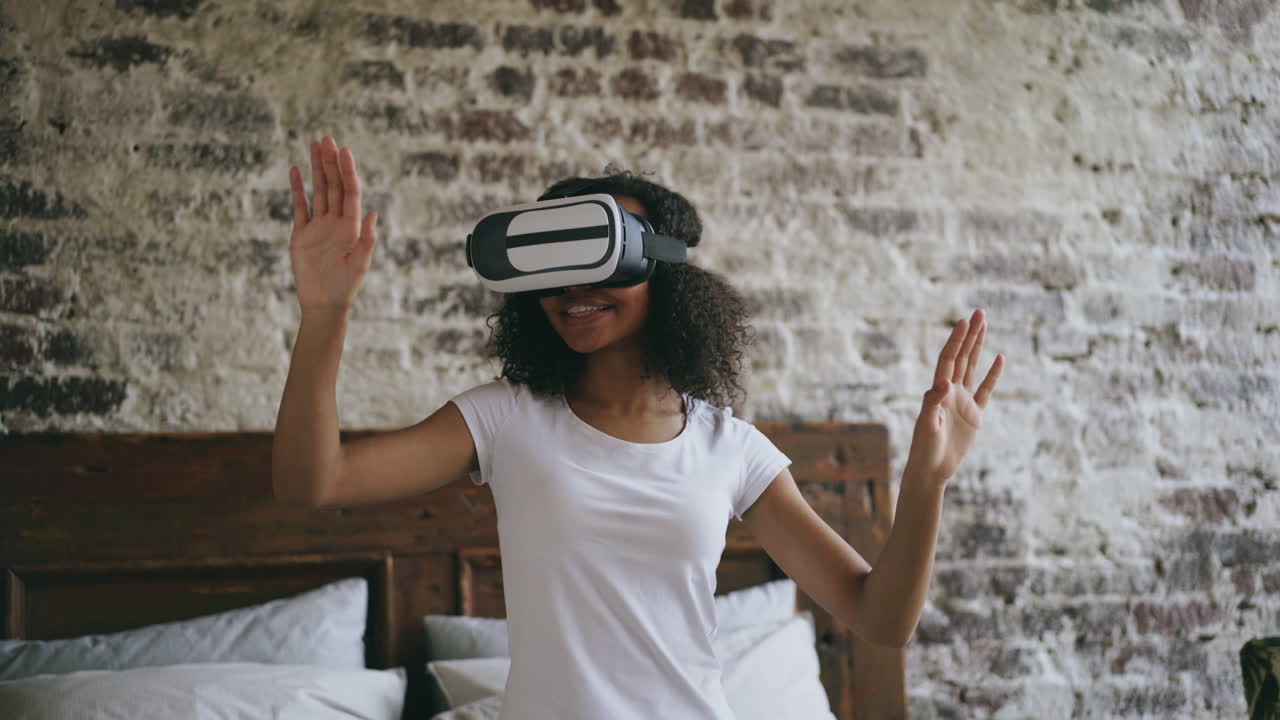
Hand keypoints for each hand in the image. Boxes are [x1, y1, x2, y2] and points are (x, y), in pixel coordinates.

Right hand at [288, 136, 378, 313]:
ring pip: (319, 191)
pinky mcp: (302, 234)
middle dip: (331, 163)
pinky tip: (296, 170)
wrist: (324, 304)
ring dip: (317, 169)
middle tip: (328, 139)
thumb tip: (375, 213)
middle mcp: (337, 222)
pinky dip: (298, 189)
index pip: (350, 193)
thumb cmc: (346, 287)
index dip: (348, 172)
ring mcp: (319, 226)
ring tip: (315, 145)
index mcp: (352, 227)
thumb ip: (367, 240)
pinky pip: (300, 206)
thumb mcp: (360, 264)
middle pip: (334, 186)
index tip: (345, 152)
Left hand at [904, 309, 1003, 486]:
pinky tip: (1000, 358)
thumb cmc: (924, 449)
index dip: (956, 340)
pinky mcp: (975, 415)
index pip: (948, 359)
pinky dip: (993, 375)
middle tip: (979, 312)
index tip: (964, 321)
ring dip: (978, 346)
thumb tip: (944, 383)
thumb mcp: (927, 426)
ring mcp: (963, 401)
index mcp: (938, 391)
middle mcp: (950, 391)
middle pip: (962, 356)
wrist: (931, 469)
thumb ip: (932, 404)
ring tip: (985, 324)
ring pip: (972, 367)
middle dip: (970, 335)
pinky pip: (986, 390)